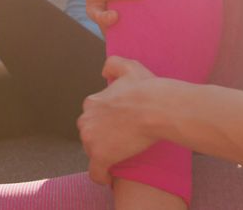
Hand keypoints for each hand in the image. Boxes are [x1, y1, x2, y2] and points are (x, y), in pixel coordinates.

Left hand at [79, 56, 160, 183]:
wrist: (156, 108)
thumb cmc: (146, 89)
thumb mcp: (129, 67)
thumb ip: (113, 64)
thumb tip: (104, 72)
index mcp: (91, 103)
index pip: (92, 118)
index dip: (105, 123)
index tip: (117, 128)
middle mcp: (86, 121)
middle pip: (90, 135)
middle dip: (102, 139)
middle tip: (121, 142)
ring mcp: (91, 140)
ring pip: (92, 152)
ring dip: (103, 155)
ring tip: (120, 157)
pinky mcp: (100, 157)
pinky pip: (95, 173)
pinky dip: (101, 176)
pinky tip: (109, 177)